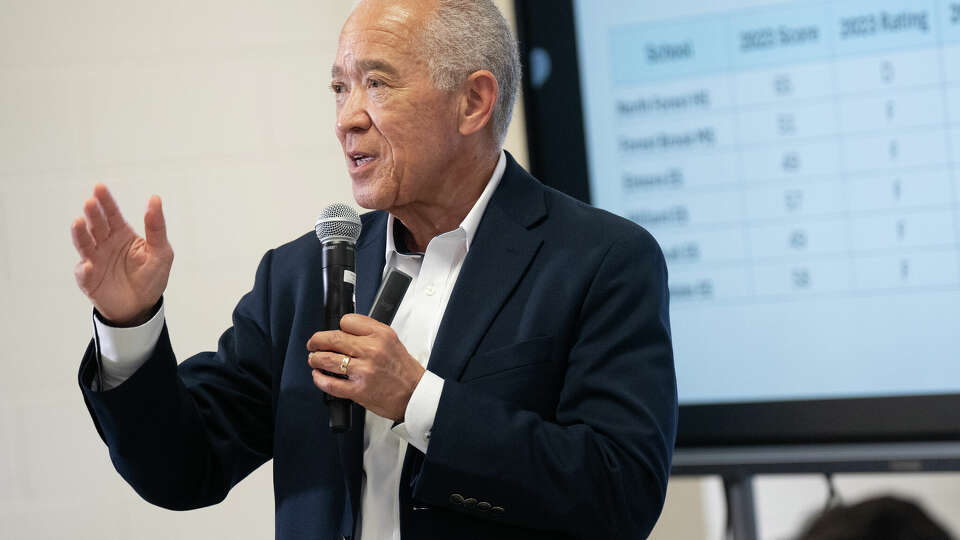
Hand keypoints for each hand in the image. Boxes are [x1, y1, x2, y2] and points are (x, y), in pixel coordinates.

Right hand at [71, 184, 173, 325]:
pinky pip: (84, 273)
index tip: (99, 187)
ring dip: (80, 234)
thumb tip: (155, 199)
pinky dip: (85, 269)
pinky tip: (89, 265)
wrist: (142, 306)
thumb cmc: (152, 277)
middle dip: (93, 214)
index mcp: (122, 234)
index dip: (106, 201)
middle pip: (97, 225)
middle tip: (91, 202)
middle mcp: (105, 244)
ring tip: (78, 222)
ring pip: (85, 244)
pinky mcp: (89, 279)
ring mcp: (95, 260)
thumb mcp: (161, 251)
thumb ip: (156, 227)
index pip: (112, 214)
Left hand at [307, 314, 424, 420]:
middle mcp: (371, 350)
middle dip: (317, 341)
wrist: (414, 395)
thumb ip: (370, 333)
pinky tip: (319, 375)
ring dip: (315, 359)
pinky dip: (319, 379)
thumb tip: (344, 331)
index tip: (336, 332)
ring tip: (314, 359)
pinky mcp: (357, 390)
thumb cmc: (404, 370)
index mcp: (381, 335)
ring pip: (327, 359)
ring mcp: (363, 371)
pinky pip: (330, 383)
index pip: (347, 322)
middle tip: (313, 344)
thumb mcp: (392, 341)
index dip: (338, 327)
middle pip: (332, 338)